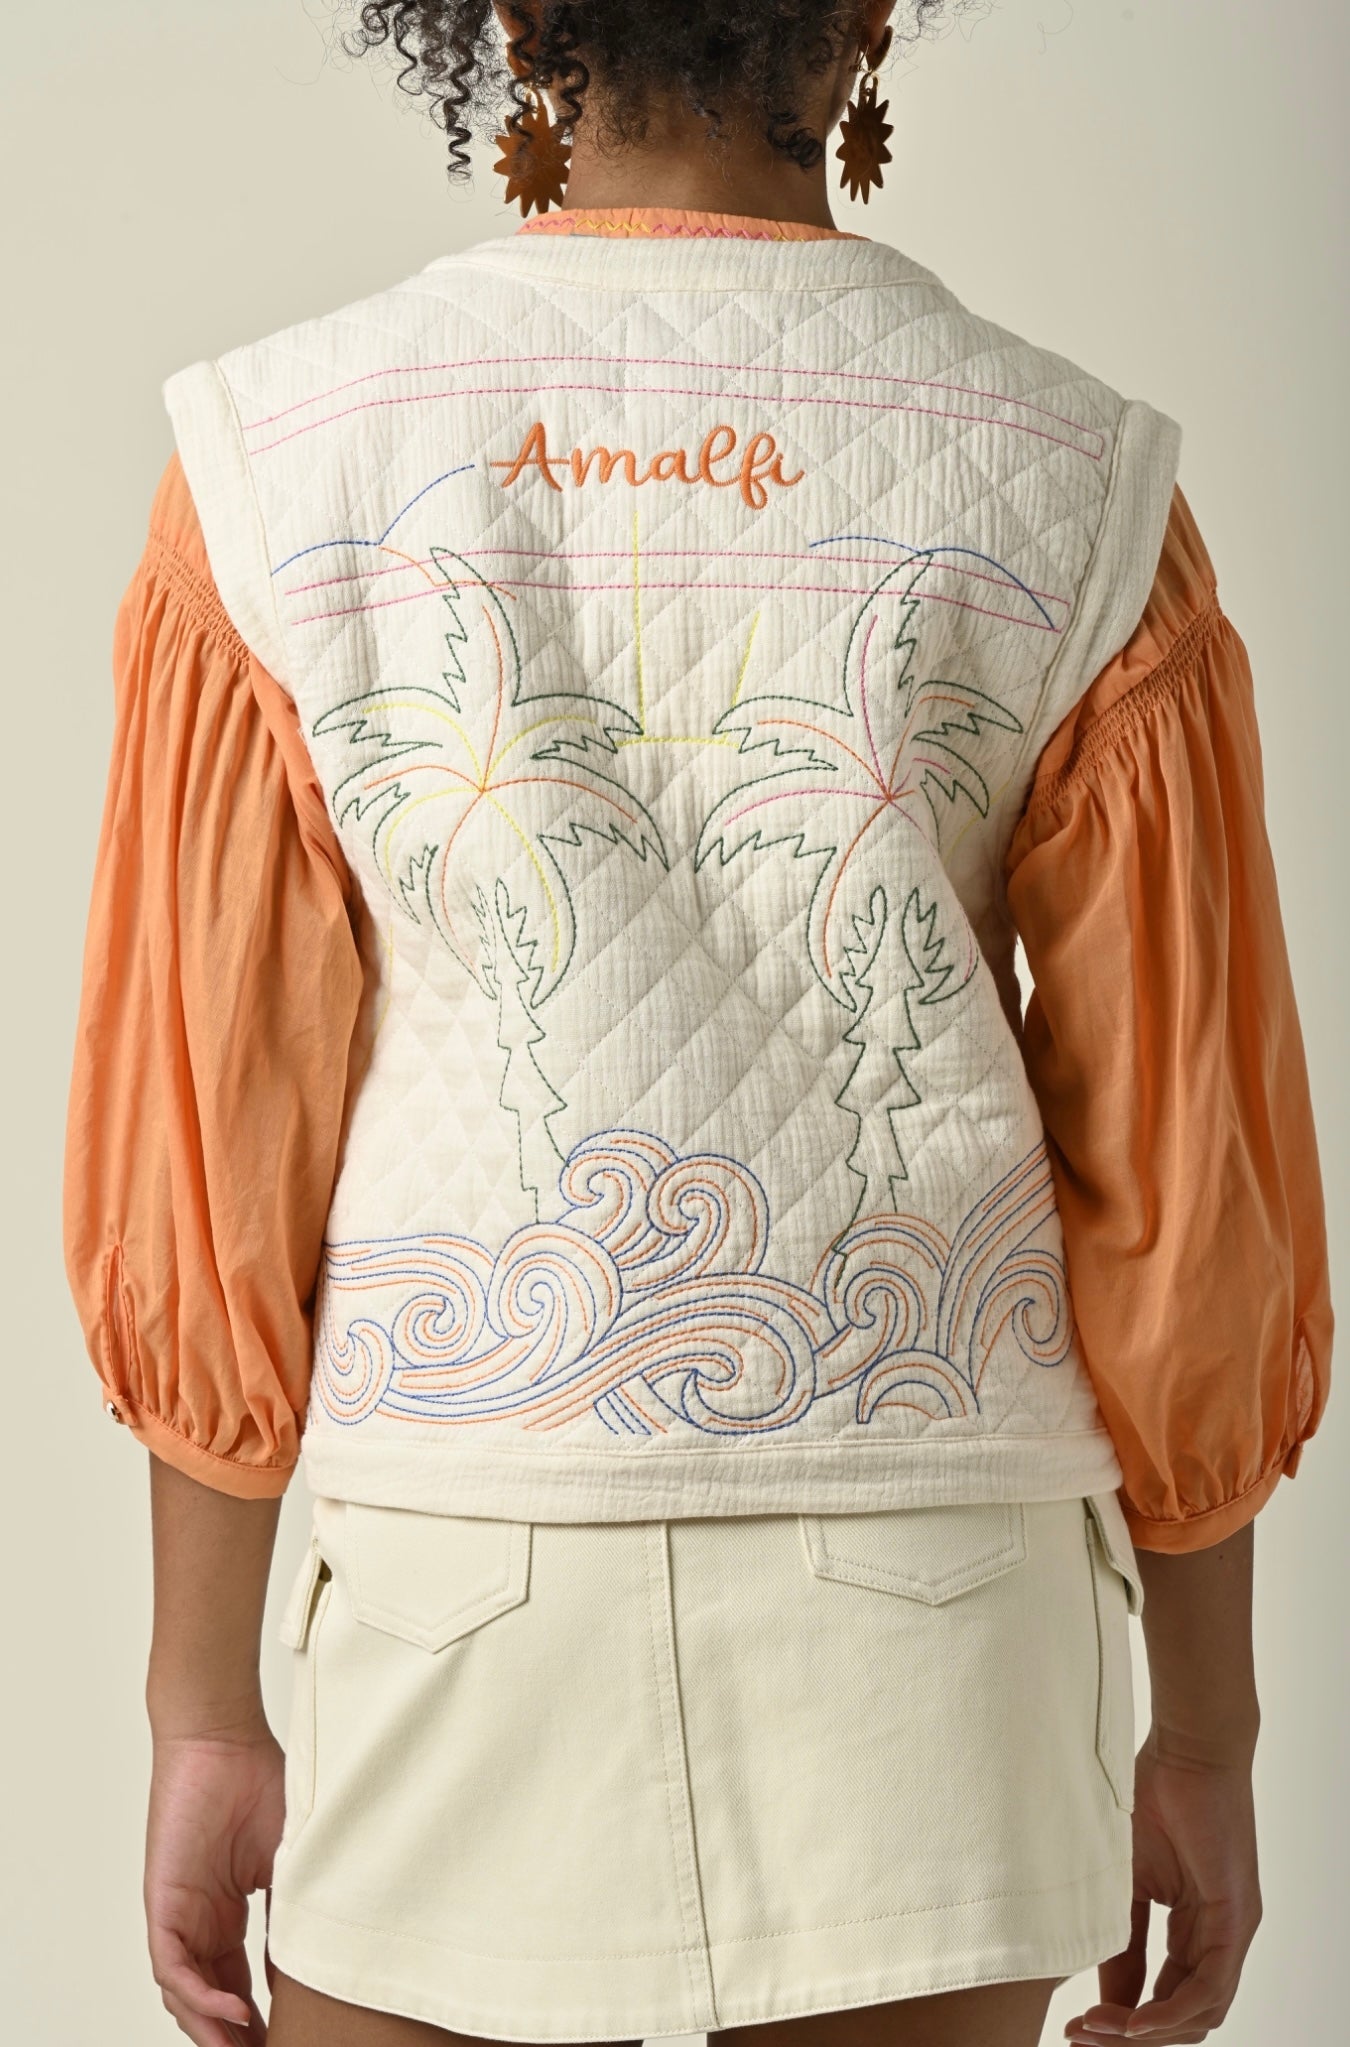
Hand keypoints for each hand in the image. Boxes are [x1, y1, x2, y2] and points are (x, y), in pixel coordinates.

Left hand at [145, 1718, 285, 2045]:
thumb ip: (289, 1911)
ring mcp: (178, 1914)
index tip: (286, 2037)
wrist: (223, 1738)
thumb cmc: (258, 1780)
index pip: (237, 1983)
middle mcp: (198, 1921)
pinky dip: (199, 1997)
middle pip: (209, 1999)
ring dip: (214, 2029)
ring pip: (185, 1994)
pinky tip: (230, 2013)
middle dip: (235, 2036)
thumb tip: (308, 1966)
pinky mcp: (162, 1903)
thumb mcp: (287, 1858)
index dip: (257, 2019)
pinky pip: (173, 1968)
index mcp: (225, 1912)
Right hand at [1063, 1729, 1261, 2043]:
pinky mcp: (1235, 1918)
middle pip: (1183, 2018)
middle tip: (1081, 2037)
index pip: (1165, 1999)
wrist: (1185, 1747)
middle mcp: (1218, 1938)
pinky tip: (1133, 2020)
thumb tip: (1104, 1996)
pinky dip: (1171, 2011)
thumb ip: (1119, 1939)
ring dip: (1148, 2033)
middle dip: (1130, 2038)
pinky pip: (1209, 1988)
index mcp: (1194, 1929)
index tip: (1075, 2027)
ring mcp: (1231, 1931)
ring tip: (1099, 2029)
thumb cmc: (1154, 1795)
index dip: (1122, 2021)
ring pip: (1199, 2013)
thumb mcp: (1124, 1881)